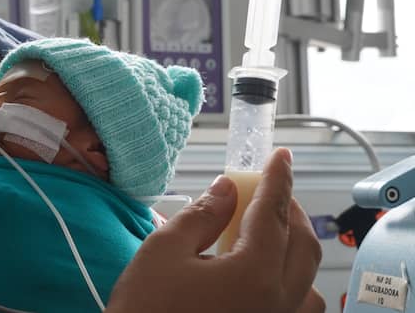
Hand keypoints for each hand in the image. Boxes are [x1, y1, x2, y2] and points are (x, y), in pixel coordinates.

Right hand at [104, 148, 323, 312]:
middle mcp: (278, 302)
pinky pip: (298, 308)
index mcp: (255, 274)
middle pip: (303, 246)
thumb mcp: (164, 250)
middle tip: (269, 190)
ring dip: (296, 249)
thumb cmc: (146, 307)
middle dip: (290, 211)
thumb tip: (227, 189)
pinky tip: (267, 276)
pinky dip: (293, 284)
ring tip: (270, 232)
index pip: (274, 213)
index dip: (277, 180)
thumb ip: (202, 215)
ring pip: (309, 282)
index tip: (281, 157)